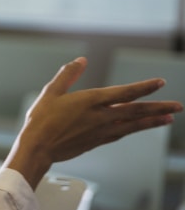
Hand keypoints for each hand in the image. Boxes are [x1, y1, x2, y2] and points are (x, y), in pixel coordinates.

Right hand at [5, 57, 181, 187]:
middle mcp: (101, 117)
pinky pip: (121, 134)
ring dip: (152, 121)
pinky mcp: (97, 142)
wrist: (38, 148)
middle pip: (136, 111)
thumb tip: (81, 61)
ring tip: (168, 119)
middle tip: (177, 106)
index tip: (160, 82)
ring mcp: (101, 131)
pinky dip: (133, 129)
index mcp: (91, 102)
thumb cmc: (41, 120)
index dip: (144, 87)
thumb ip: (68, 75)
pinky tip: (138, 128)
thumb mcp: (51, 92)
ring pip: (133, 125)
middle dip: (159, 108)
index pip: (125, 93)